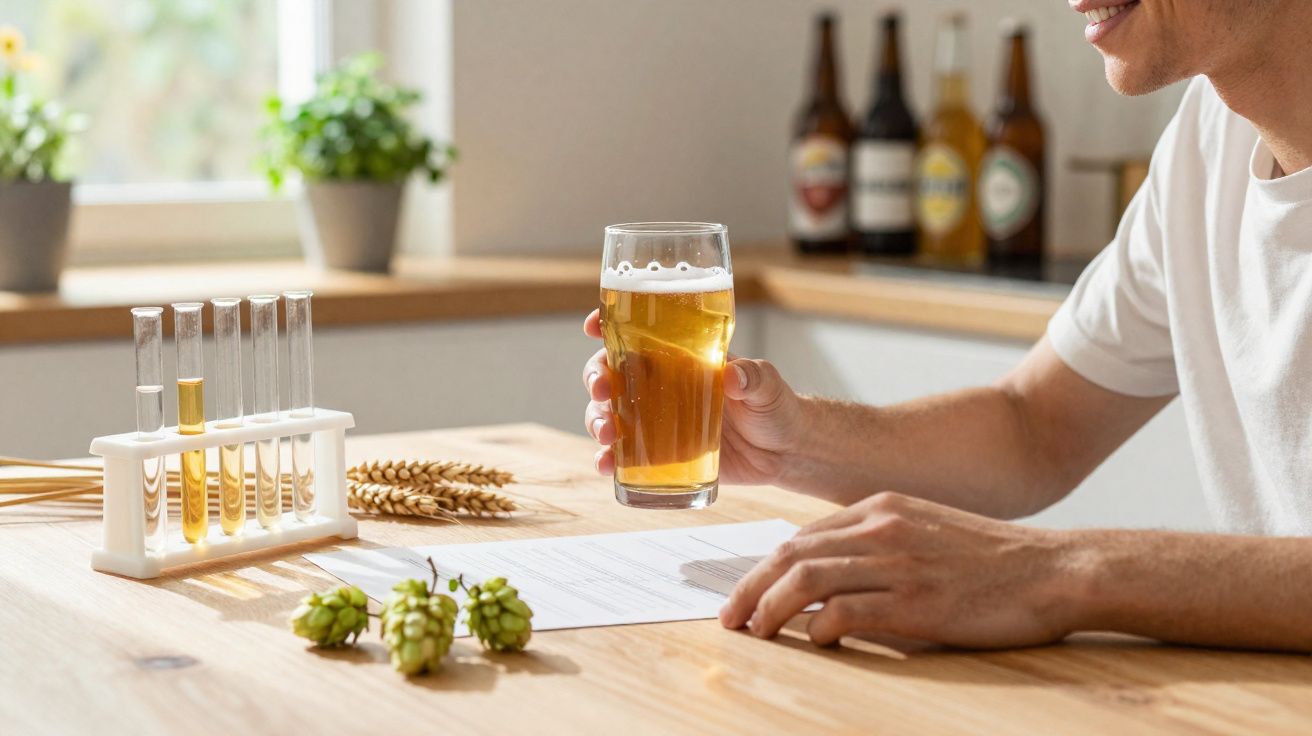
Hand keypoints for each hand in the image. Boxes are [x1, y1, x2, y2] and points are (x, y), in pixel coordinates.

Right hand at [581, 308, 804, 485]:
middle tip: (603, 391)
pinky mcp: (660, 454)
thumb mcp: (768, 386)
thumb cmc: (776, 407)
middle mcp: (661, 386)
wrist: (785, 452)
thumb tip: (733, 376)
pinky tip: (605, 465)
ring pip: (610, 413)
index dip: (609, 326)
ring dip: (597, 420)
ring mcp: (657, 421)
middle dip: (597, 378)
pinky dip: (608, 458)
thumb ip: (754, 377)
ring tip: (606, 435)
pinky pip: (623, 454)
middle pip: (612, 373)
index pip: (637, 335)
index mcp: (681, 359)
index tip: (593, 326)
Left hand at [719, 492, 1078, 648]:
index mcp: (880, 507)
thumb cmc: (991, 559)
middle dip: (750, 587)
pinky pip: (845, 611)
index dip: (764, 568)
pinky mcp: (916, 600)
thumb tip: (829, 575)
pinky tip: (815, 642)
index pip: (801, 536)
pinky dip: (818, 627)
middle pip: (790, 554)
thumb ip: (877, 542)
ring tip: (754, 633)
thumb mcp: (925, 529)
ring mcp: (897, 562)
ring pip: (807, 579)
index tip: (745, 593)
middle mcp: (881, 528)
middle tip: (729, 618)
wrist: (1054, 569)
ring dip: (770, 609)